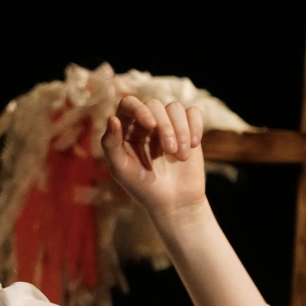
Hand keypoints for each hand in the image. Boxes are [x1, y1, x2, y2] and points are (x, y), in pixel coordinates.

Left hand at [102, 97, 205, 219]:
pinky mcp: (187, 129)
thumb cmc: (142, 187)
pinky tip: (193, 145)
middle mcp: (145, 123)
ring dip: (180, 131)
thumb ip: (111, 145)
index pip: (128, 104)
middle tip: (169, 151)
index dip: (139, 109)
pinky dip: (194, 126)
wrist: (174, 202)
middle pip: (154, 104)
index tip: (150, 125)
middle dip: (164, 127)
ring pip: (174, 108)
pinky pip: (192, 112)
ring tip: (181, 156)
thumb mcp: (121, 170)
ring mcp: (167, 125)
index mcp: (125, 130)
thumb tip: (112, 118)